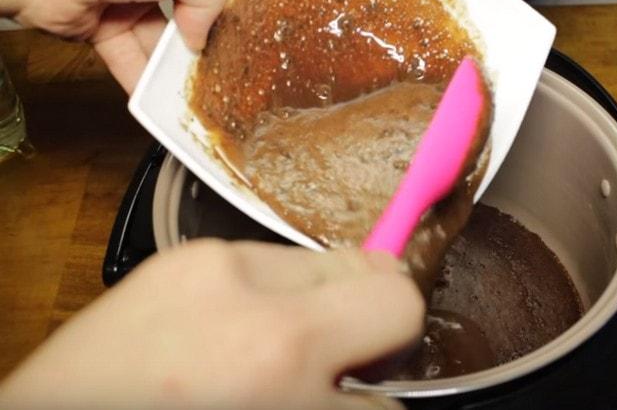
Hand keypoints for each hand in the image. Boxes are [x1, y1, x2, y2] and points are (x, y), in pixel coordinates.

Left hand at [0, 241, 423, 408]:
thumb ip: (342, 399)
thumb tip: (378, 379)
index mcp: (280, 354)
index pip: (401, 311)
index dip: (398, 353)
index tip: (376, 375)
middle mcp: (248, 294)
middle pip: (375, 271)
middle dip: (372, 320)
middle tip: (338, 361)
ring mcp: (209, 264)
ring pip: (323, 262)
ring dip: (318, 305)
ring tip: (273, 348)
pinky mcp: (179, 256)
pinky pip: (266, 261)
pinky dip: (270, 296)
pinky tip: (233, 331)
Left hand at [8, 0, 228, 93]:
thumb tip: (201, 37)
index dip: (217, 15)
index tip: (231, 39)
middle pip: (184, 19)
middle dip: (198, 48)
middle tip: (215, 74)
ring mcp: (125, 4)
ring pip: (157, 43)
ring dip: (171, 70)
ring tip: (190, 95)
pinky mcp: (102, 29)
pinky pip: (127, 58)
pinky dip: (141, 81)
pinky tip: (158, 102)